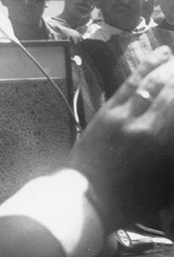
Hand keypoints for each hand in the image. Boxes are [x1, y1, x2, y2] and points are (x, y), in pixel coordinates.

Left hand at [70, 46, 173, 231]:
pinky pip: (129, 84)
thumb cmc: (132, 198)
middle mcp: (147, 125)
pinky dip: (145, 68)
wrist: (90, 196)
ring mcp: (124, 115)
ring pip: (150, 82)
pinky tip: (156, 58)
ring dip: (166, 65)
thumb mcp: (168, 183)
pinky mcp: (107, 110)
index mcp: (163, 143)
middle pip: (171, 90)